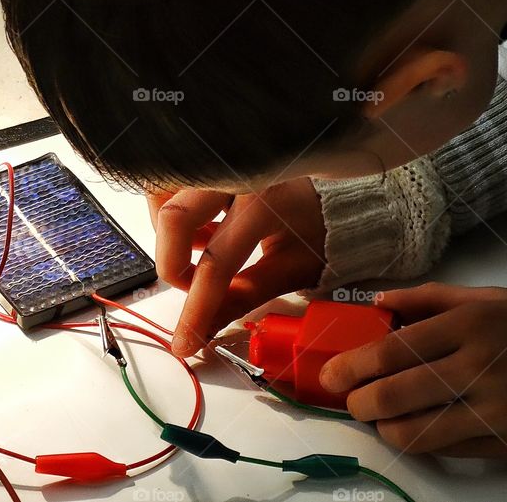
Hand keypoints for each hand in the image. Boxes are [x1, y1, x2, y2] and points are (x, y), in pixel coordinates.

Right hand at [148, 179, 326, 357]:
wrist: (339, 198)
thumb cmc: (323, 231)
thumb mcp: (288, 270)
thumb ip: (242, 297)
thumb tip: (204, 329)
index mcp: (263, 203)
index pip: (217, 262)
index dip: (196, 308)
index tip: (184, 340)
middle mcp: (236, 175)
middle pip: (175, 217)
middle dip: (172, 261)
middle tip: (188, 285)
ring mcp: (223, 166)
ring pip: (167, 195)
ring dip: (171, 233)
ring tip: (200, 252)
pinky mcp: (216, 166)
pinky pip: (176, 187)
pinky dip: (179, 216)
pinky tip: (205, 234)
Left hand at [320, 283, 506, 458]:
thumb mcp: (482, 297)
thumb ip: (426, 298)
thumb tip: (375, 302)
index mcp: (469, 324)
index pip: (394, 351)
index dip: (354, 366)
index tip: (331, 375)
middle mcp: (481, 367)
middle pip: (398, 393)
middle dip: (360, 402)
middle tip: (349, 400)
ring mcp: (496, 410)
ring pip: (419, 431)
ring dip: (385, 428)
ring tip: (377, 418)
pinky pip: (450, 450)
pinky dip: (422, 441)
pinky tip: (413, 428)